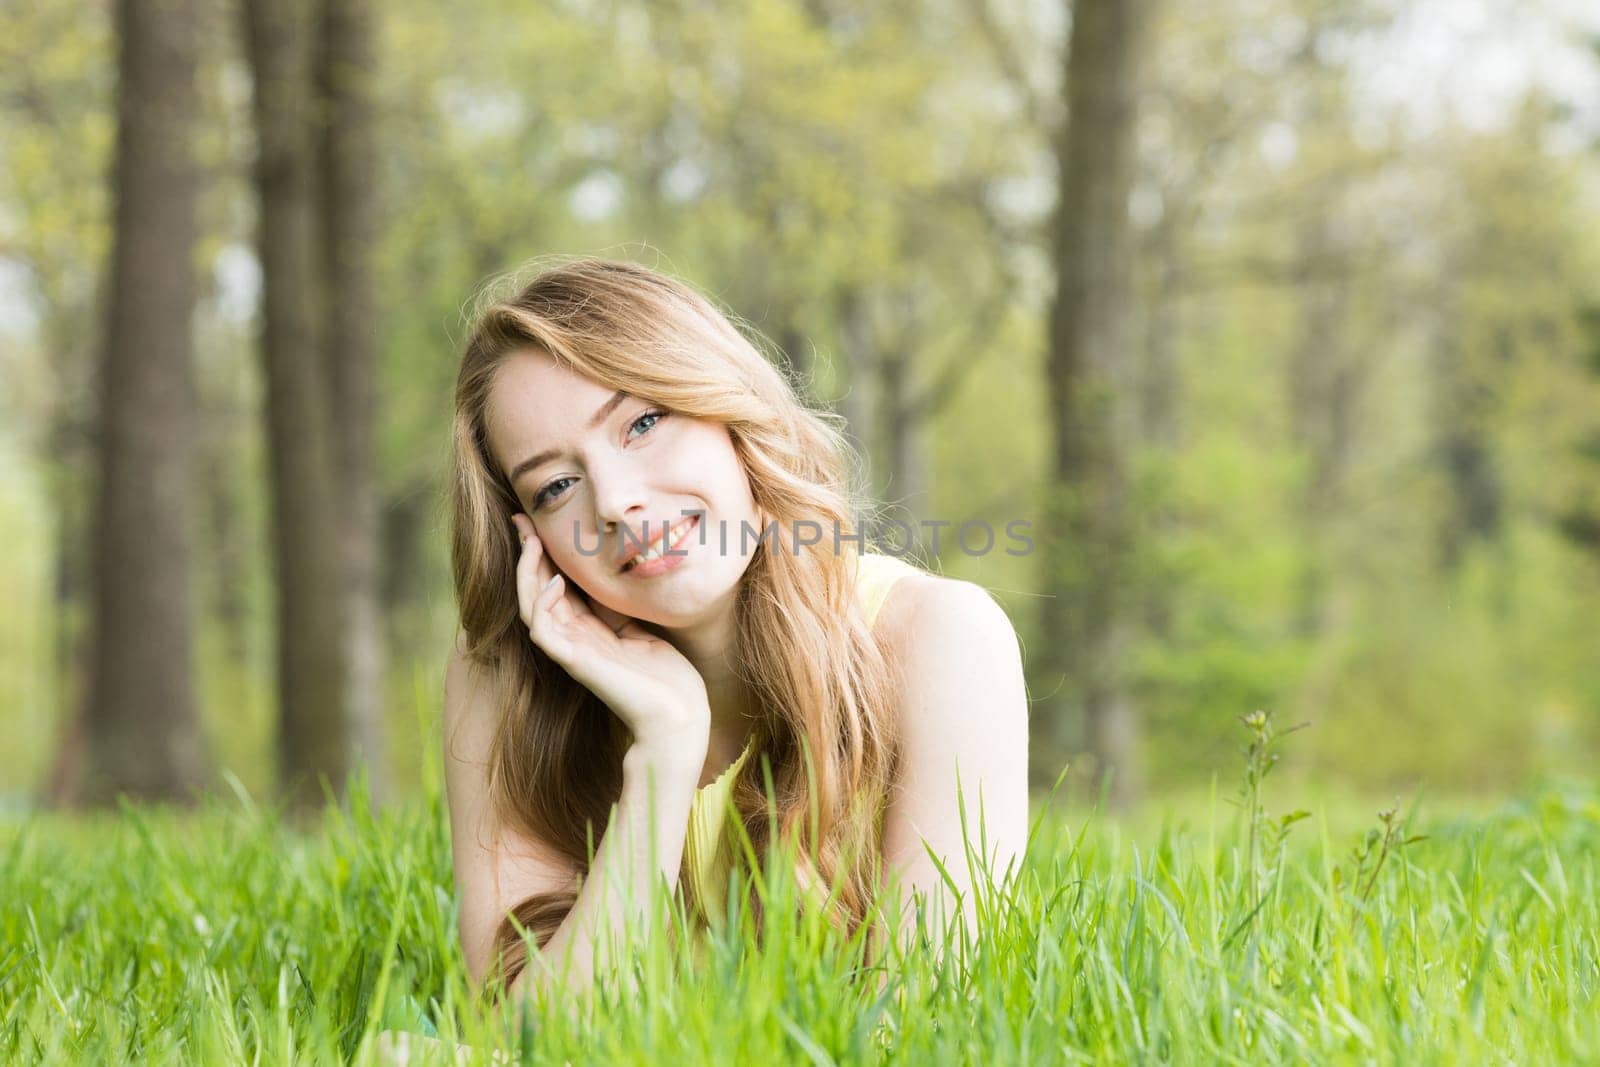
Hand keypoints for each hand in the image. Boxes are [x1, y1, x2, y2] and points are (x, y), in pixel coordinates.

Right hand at [510, 513, 709, 761]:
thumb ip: (619, 608)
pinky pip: (543, 631)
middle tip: (522, 519)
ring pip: (531, 606)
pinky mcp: (575, 663)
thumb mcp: (641, 629)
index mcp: (588, 631)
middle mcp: (573, 639)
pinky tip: (555, 582)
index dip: (545, 554)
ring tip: (531, 541)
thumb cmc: (669, 678)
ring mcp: (571, 652)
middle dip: (528, 553)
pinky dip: (543, 605)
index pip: (555, 585)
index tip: (538, 522)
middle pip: (536, 590)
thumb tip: (612, 574)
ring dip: (528, 572)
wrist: (680, 716)